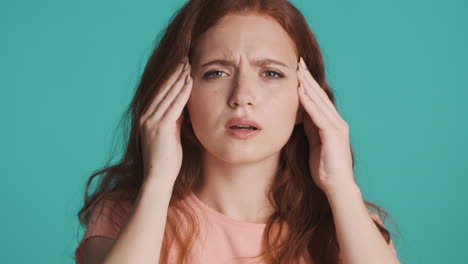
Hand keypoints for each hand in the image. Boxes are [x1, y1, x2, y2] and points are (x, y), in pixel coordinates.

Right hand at [139, 56, 192, 183]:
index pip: (160, 93)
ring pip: (168, 94)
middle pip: (163, 90)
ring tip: (188, 64)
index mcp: (147, 118)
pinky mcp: (160, 127)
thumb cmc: (167, 160)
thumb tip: (183, 106)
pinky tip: (189, 81)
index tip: (180, 66)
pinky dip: (182, 92)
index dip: (170, 78)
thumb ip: (174, 119)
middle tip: (184, 58)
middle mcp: (146, 117)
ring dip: (179, 78)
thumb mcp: (171, 134)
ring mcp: (152, 121)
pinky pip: (174, 105)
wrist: (158, 178)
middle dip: (174, 73)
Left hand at [296, 57, 354, 193]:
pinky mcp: (333, 134)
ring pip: (320, 101)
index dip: (309, 84)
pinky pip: (318, 115)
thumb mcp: (314, 143)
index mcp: (332, 124)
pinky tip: (300, 91)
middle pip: (320, 95)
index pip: (319, 100)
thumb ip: (311, 128)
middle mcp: (337, 122)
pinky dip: (308, 102)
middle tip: (299, 62)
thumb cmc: (325, 169)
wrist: (337, 186)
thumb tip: (302, 114)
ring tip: (298, 71)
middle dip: (309, 78)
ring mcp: (336, 127)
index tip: (299, 71)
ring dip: (308, 85)